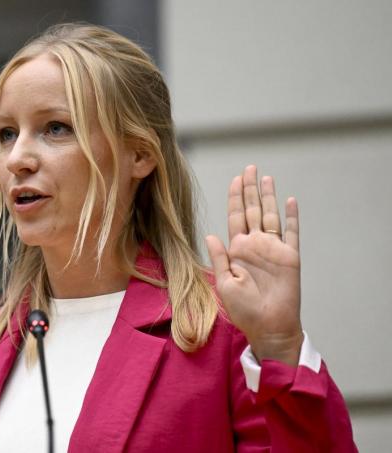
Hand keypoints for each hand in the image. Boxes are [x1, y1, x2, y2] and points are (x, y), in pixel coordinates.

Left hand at [205, 165, 302, 365]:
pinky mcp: (290, 257)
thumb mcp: (225, 283)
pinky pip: (292, 233)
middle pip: (252, 210)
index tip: (235, 179)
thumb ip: (219, 258)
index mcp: (237, 250)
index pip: (235, 217)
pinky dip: (291, 217)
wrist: (268, 327)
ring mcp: (273, 250)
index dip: (235, 197)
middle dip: (250, 189)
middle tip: (249, 168)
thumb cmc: (244, 310)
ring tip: (266, 178)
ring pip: (271, 216)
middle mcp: (255, 245)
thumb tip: (210, 234)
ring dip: (269, 197)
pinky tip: (290, 201)